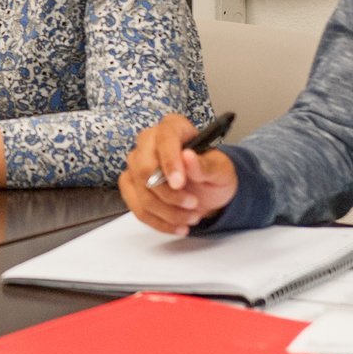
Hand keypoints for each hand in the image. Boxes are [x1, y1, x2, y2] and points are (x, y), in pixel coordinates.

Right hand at [118, 112, 239, 234]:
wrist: (209, 190)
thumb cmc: (214, 173)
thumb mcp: (221, 169)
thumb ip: (205, 165)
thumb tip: (188, 157)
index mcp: (173, 127)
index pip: (164, 138)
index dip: (169, 161)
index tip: (179, 184)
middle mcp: (149, 141)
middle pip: (144, 168)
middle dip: (168, 194)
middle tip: (193, 205)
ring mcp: (136, 163)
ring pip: (140, 191)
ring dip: (166, 212)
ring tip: (191, 218)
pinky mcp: (131, 184)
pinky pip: (136, 206)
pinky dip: (157, 221)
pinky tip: (177, 226)